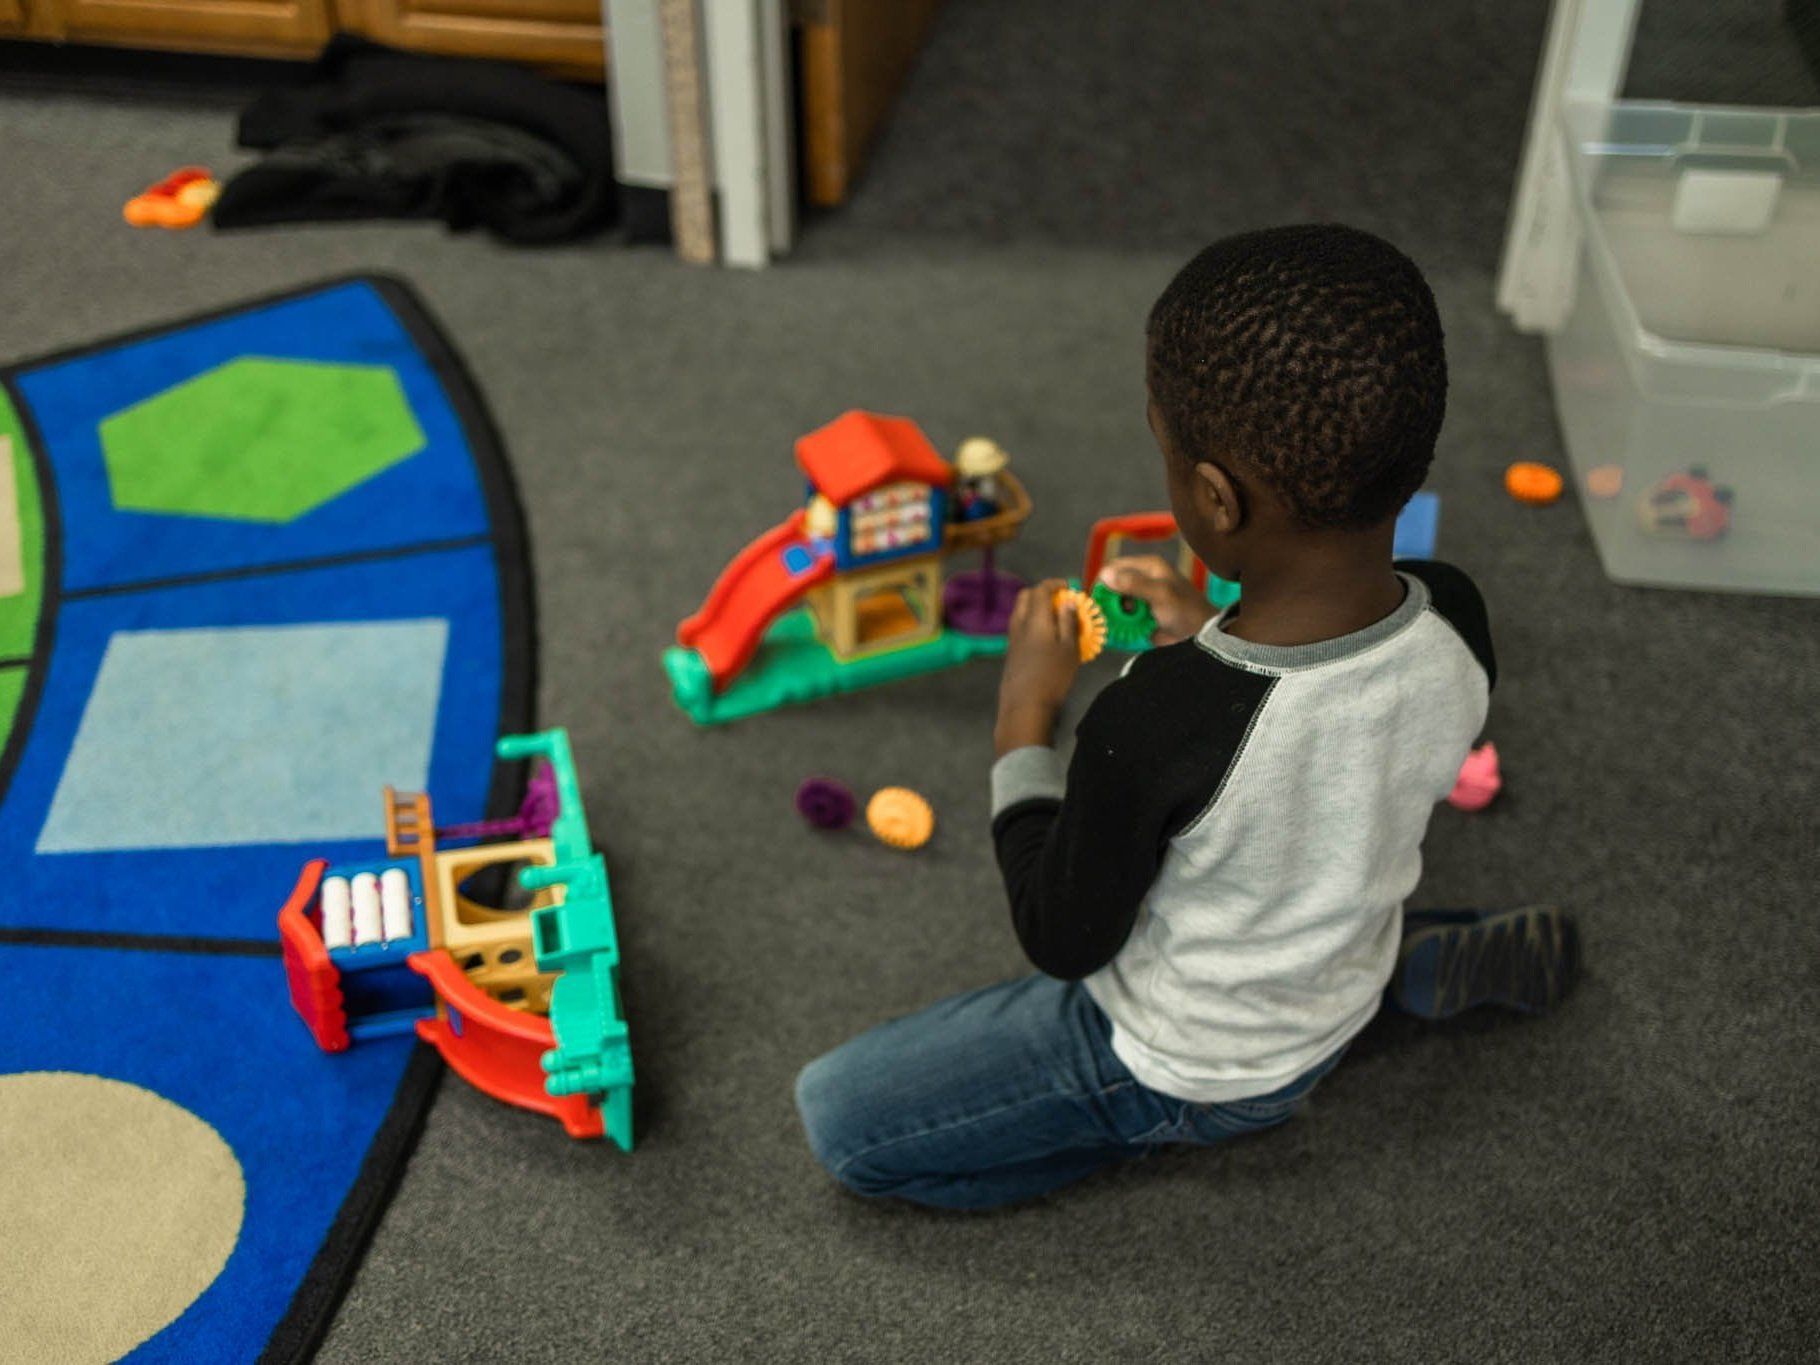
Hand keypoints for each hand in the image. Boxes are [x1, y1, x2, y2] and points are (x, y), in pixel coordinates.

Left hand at [995, 578, 1079, 754]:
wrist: (1024, 706)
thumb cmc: (1052, 676)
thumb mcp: (1069, 649)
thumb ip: (1068, 622)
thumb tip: (1068, 602)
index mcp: (1035, 619)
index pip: (1040, 590)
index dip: (1054, 584)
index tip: (1068, 586)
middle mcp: (1019, 624)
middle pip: (1025, 597)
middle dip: (1042, 592)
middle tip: (1060, 601)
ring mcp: (1012, 639)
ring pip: (1021, 612)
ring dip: (1036, 608)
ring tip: (1056, 620)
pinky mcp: (1011, 652)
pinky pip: (1020, 627)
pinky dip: (1032, 623)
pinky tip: (1046, 638)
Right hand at [1096, 555, 1217, 644]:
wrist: (1201, 636)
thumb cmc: (1185, 611)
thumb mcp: (1161, 594)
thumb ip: (1134, 584)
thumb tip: (1105, 575)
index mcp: (1147, 567)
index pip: (1113, 567)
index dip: (1103, 582)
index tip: (1098, 600)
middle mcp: (1141, 580)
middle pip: (1111, 586)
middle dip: (1107, 601)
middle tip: (1110, 615)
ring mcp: (1140, 599)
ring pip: (1114, 604)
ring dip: (1113, 615)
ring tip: (1120, 624)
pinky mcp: (1139, 616)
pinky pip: (1121, 618)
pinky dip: (1119, 624)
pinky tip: (1123, 631)